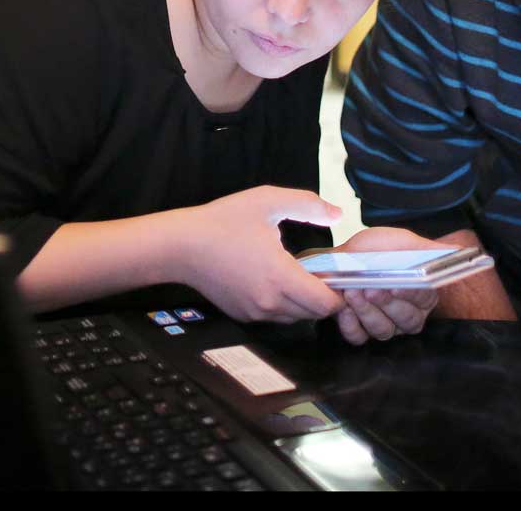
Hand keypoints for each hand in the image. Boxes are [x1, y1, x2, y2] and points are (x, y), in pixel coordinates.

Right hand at [174, 186, 345, 323]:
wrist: (181, 246)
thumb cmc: (223, 221)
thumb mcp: (268, 201)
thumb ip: (308, 205)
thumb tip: (338, 214)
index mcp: (282, 277)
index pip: (327, 304)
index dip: (339, 291)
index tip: (337, 273)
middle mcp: (271, 303)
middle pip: (314, 314)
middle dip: (324, 297)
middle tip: (320, 272)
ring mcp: (255, 313)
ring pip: (295, 317)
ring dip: (303, 302)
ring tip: (297, 274)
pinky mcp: (243, 315)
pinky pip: (274, 316)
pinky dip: (283, 304)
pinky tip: (274, 280)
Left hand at [327, 226, 442, 344]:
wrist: (341, 257)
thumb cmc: (374, 250)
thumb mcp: (402, 242)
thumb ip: (429, 249)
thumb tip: (459, 250)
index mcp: (422, 294)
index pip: (425, 299)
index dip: (412, 294)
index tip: (397, 285)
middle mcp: (407, 314)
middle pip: (407, 320)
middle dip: (387, 304)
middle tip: (370, 288)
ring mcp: (384, 326)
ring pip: (384, 331)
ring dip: (366, 311)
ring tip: (352, 291)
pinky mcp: (361, 332)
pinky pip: (359, 337)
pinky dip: (350, 324)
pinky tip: (344, 307)